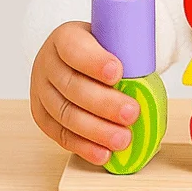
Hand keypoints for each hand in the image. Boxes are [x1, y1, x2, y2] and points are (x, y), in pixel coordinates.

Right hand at [29, 21, 139, 164]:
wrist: (75, 57)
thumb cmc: (101, 47)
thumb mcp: (111, 37)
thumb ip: (126, 49)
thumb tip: (150, 74)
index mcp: (64, 38)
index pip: (74, 48)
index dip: (94, 62)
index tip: (118, 73)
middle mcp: (47, 64)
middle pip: (72, 87)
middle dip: (104, 103)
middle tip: (131, 113)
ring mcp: (41, 92)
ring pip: (65, 114)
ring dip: (96, 130)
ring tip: (123, 139)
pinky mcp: (42, 116)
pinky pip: (60, 135)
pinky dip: (83, 146)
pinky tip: (103, 153)